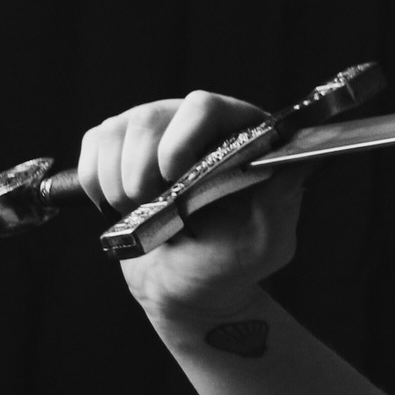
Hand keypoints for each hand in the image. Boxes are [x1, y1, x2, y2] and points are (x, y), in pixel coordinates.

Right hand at [78, 91, 311, 323]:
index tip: (174, 184)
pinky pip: (94, 142)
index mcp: (244, 134)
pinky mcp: (120, 142)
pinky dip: (98, 182)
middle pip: (153, 116)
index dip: (181, 143)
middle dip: (144, 173)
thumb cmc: (228, 263)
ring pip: (119, 129)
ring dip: (122, 184)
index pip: (207, 107)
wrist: (182, 287)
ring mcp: (159, 126)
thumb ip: (281, 200)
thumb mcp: (266, 241)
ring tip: (145, 211)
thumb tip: (300, 159)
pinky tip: (121, 206)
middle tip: (156, 208)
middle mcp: (201, 121)